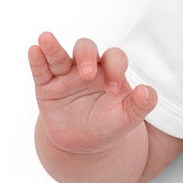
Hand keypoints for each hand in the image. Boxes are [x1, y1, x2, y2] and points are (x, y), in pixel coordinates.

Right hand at [28, 32, 157, 154]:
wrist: (83, 144)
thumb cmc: (108, 125)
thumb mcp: (128, 119)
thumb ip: (142, 105)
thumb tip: (148, 91)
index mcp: (109, 72)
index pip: (113, 58)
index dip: (115, 69)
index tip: (114, 90)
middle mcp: (86, 68)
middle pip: (85, 48)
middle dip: (86, 57)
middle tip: (87, 75)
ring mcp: (64, 75)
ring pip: (58, 55)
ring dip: (52, 47)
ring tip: (46, 38)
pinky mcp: (46, 86)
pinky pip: (40, 69)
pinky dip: (37, 59)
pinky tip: (34, 50)